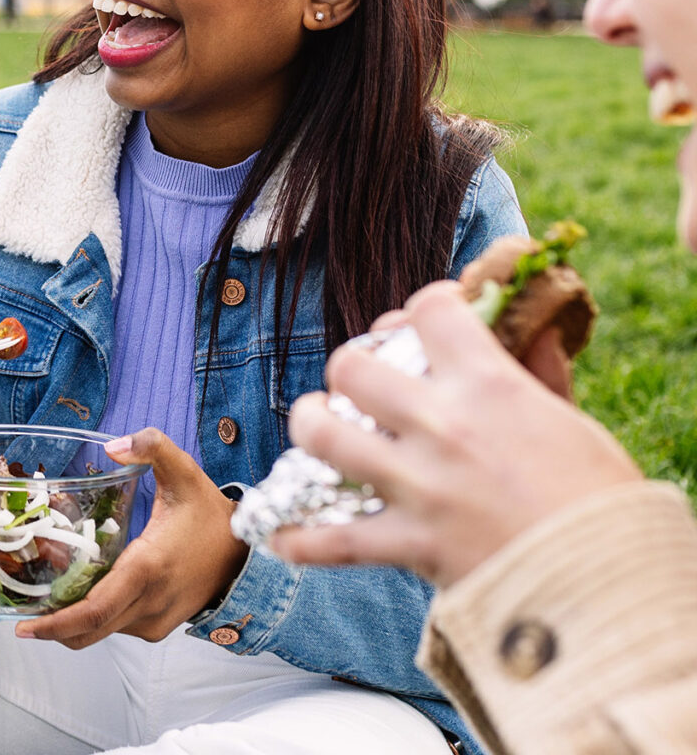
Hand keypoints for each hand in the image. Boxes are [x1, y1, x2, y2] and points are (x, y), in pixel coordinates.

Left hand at [15, 428, 247, 648]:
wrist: (247, 555)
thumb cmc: (211, 515)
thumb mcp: (184, 472)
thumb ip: (151, 447)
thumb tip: (112, 445)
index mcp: (147, 569)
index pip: (94, 610)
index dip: (56, 623)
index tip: (24, 626)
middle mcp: (149, 603)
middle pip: (90, 631)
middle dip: (52, 630)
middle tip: (22, 619)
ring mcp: (155, 620)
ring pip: (103, 632)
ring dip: (73, 623)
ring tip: (46, 601)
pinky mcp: (159, 627)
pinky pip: (118, 628)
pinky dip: (97, 619)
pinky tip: (83, 597)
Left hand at [269, 281, 641, 586]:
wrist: (612, 589)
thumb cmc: (602, 502)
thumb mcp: (576, 424)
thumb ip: (544, 375)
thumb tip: (539, 327)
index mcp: (488, 385)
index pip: (429, 310)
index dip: (423, 305)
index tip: (424, 320)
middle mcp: (441, 425)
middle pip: (351, 365)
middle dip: (351, 368)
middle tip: (362, 385)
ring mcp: (418, 484)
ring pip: (322, 435)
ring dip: (311, 427)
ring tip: (319, 428)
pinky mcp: (407, 543)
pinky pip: (332, 541)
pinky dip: (300, 541)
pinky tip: (281, 536)